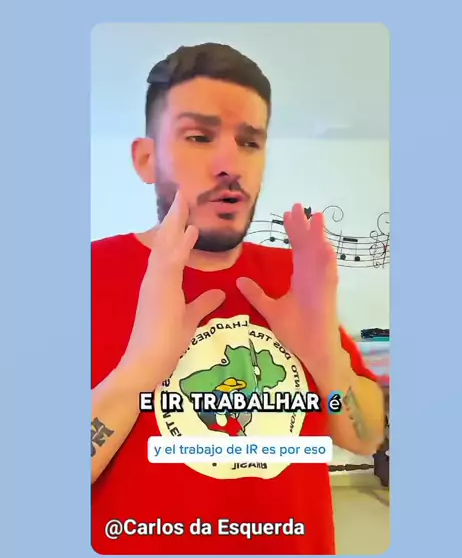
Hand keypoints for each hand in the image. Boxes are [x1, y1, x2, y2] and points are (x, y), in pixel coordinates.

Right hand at [121, 192, 224, 388]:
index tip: (186, 216)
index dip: (177, 233)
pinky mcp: (160, 289)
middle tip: (182, 195)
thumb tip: (219, 293)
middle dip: (174, 218)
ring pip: (166, 245)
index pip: (169, 252)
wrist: (146, 361)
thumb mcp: (190, 318)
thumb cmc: (165, 343)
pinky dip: (181, 244)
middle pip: (164, 241)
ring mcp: (155, 282)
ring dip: (175, 223)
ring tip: (184, 201)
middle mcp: (154, 278)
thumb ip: (203, 303)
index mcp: (160, 284)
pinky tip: (191, 230)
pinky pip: (172, 262)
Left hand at [237, 204, 344, 380]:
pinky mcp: (328, 295)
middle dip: (303, 226)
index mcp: (300, 278)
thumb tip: (239, 280)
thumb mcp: (270, 309)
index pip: (296, 249)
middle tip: (297, 205)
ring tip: (316, 216)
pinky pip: (329, 274)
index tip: (286, 214)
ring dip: (319, 237)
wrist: (311, 352)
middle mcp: (312, 277)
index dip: (292, 231)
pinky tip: (325, 246)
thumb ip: (257, 294)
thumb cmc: (296, 332)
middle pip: (308, 246)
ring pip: (321, 255)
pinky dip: (328, 260)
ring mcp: (321, 284)